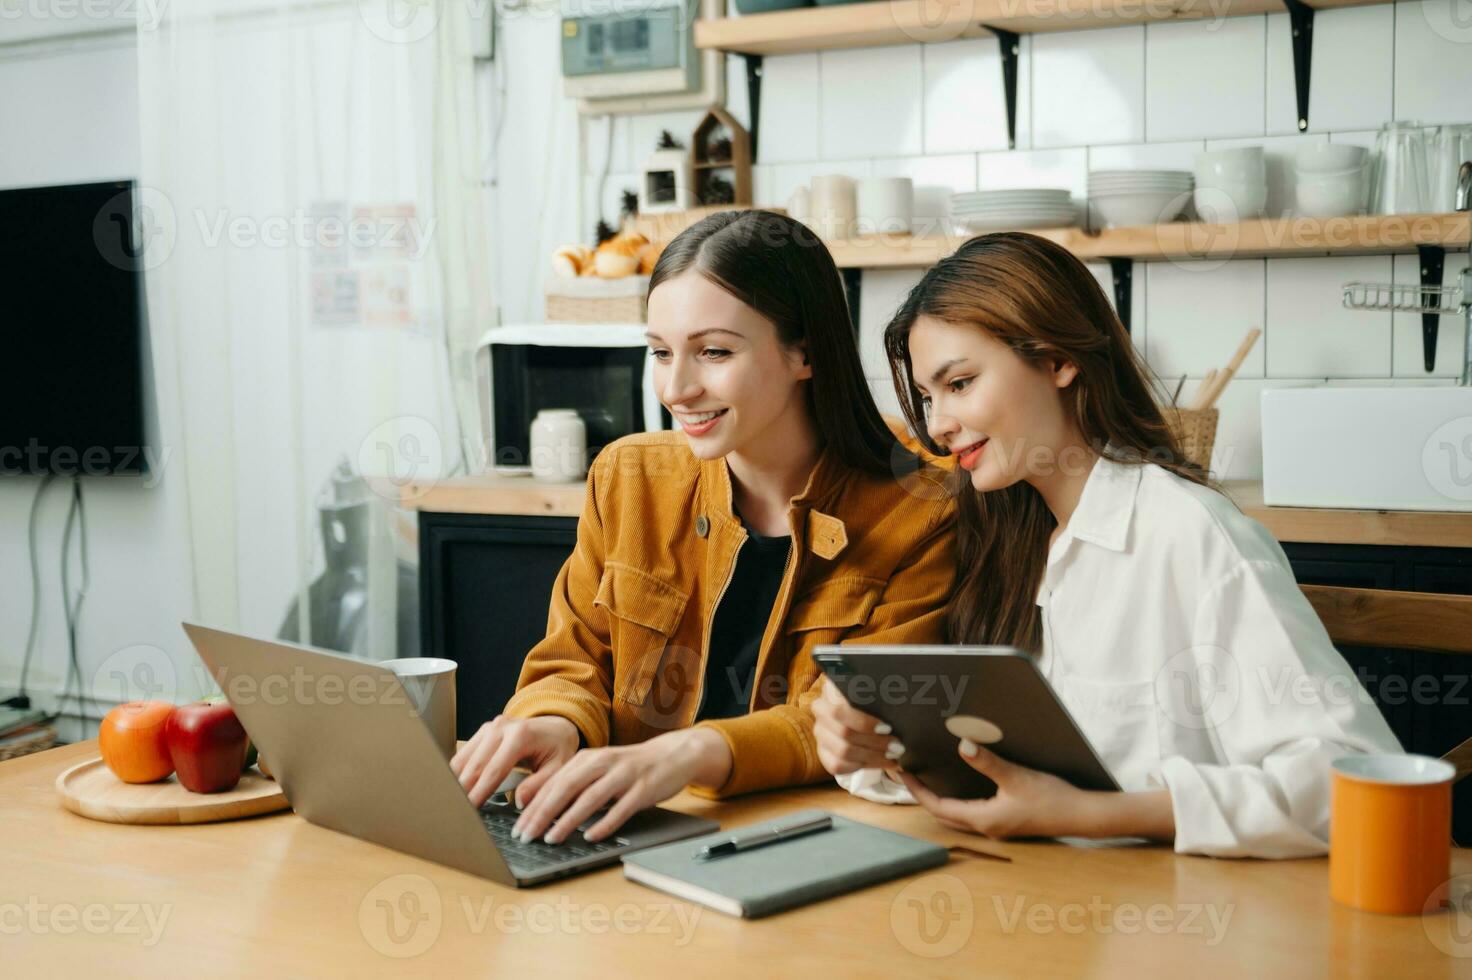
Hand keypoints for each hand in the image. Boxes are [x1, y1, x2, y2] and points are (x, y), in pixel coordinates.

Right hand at [449, 715, 579, 807]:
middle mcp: (501, 728)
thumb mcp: (558, 768)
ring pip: (463, 759)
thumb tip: (519, 802)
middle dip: (462, 790)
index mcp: (521, 736)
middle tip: (456, 812)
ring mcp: (490, 727)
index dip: (479, 792)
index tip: (468, 810)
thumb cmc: (558, 749)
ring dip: (457, 782)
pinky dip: (460, 773)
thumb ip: (539, 784)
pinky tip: (460, 790)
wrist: (556, 726)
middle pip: (474, 765)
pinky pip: (464, 755)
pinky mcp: (483, 731)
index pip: (493, 770)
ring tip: (455, 804)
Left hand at [510, 728, 730, 844]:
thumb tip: (541, 810)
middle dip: (542, 814)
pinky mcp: (643, 788)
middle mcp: (603, 763)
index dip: (533, 806)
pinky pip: (621, 809)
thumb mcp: (598, 771)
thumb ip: (574, 786)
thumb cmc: (630, 768)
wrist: (672, 755)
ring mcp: (624, 775)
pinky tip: (592, 836)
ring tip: (551, 839)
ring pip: (590, 798)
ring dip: (568, 821)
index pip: (552, 783)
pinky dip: (605, 823)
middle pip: (566, 789)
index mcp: (587, 759)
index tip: (517, 827)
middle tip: (526, 836)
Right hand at [812, 679, 904, 774]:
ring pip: (843, 751)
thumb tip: (898, 700)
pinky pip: (837, 765)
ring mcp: (820, 732)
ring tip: (893, 756)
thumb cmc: (874, 698)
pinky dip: (863, 766)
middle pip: (845, 733)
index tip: (887, 728)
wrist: (862, 711)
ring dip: (873, 756)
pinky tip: (881, 762)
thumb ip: (881, 693)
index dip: (864, 722)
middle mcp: (821, 710)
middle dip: (876, 742)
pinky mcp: (823, 752)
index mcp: (831, 689)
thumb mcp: (876, 691)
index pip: (840, 709)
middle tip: (898, 746)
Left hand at [894, 739, 1090, 839]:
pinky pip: (971, 813)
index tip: (902, 774)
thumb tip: (962, 745)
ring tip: (926, 778)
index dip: (918, 791)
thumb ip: (988, 762)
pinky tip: (958, 784)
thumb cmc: (1052, 798)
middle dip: (923, 796)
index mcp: (984, 818)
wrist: (1081, 815)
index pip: (939, 807)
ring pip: (957, 815)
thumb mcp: (1017, 776)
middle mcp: (986, 826)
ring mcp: (996, 826)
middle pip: (943, 814)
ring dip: (939, 799)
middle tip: (908, 775)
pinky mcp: (1006, 822)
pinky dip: (957, 800)